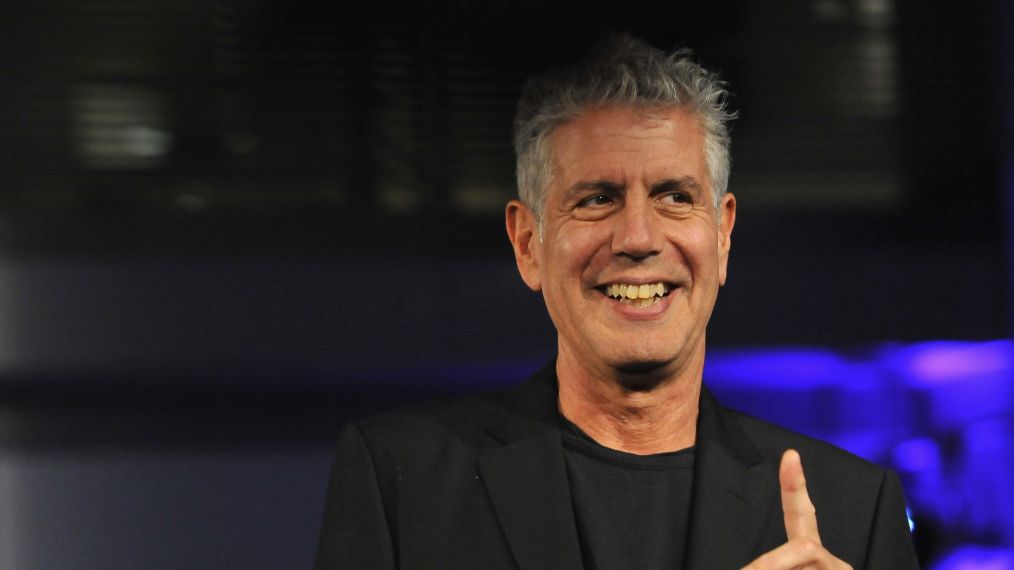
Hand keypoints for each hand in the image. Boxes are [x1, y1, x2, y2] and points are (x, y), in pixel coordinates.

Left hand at [741, 449, 851, 569]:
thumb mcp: (779, 569)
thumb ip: (769, 564)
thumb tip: (747, 568)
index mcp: (810, 554)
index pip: (800, 515)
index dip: (795, 485)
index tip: (790, 455)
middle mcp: (831, 561)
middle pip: (803, 548)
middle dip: (771, 563)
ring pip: (804, 568)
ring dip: (776, 569)